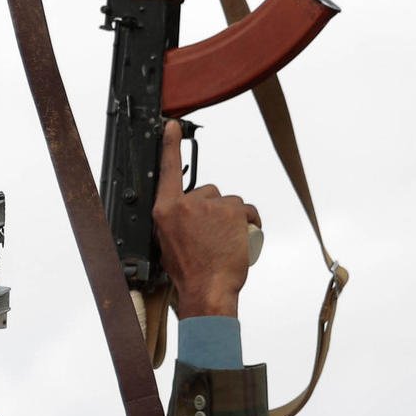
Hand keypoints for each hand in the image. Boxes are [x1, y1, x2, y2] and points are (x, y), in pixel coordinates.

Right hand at [150, 120, 255, 319]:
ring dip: (232, 220)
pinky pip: (247, 211)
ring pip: (228, 204)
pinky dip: (249, 223)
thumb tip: (186, 214)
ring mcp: (211, 206)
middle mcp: (187, 203)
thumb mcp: (167, 245)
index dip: (170, 145)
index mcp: (165, 211)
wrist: (207, 290)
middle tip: (212, 239)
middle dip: (213, 211)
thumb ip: (175, 222)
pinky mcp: (233, 211)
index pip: (167, 171)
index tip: (171, 126)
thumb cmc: (189, 273)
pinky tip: (243, 240)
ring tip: (225, 245)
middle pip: (207, 192)